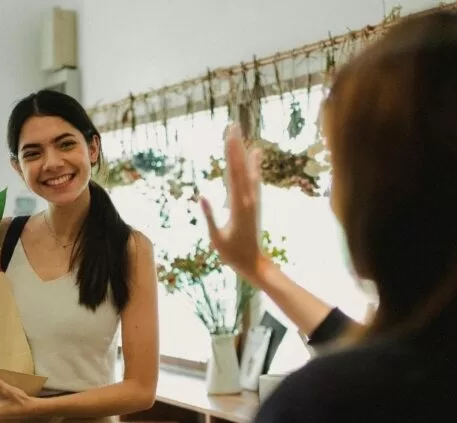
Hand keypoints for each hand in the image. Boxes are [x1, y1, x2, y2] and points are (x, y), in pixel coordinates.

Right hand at [201, 125, 271, 284]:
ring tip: (241, 135)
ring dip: (243, 152)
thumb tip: (201, 196)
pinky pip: (254, 180)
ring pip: (248, 171)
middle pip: (240, 167)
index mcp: (238, 206)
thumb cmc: (232, 253)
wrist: (254, 263)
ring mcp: (253, 200)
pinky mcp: (254, 203)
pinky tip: (255, 154)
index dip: (231, 153)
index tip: (228, 135)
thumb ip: (209, 217)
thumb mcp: (216, 238)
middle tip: (232, 125)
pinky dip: (254, 165)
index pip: (233, 173)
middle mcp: (248, 199)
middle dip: (236, 145)